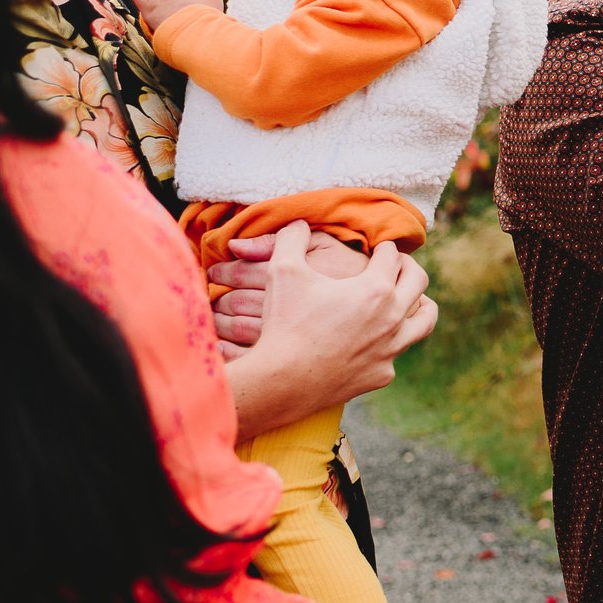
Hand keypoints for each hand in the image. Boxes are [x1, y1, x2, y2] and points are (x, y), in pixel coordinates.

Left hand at [210, 229, 370, 352]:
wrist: (385, 312)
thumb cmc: (353, 275)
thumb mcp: (327, 249)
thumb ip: (291, 239)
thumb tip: (240, 245)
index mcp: (298, 275)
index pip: (243, 271)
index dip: (224, 271)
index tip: (217, 273)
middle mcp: (294, 308)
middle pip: (237, 302)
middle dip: (221, 299)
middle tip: (216, 297)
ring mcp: (295, 338)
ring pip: (241, 328)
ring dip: (222, 323)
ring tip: (220, 316)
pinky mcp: (298, 362)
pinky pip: (250, 356)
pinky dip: (231, 350)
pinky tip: (224, 345)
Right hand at [227, 221, 438, 436]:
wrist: (282, 380)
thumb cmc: (285, 323)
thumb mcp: (283, 271)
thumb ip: (292, 238)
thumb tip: (298, 220)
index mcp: (376, 289)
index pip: (392, 256)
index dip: (384, 248)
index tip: (379, 247)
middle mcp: (393, 317)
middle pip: (418, 282)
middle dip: (407, 267)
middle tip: (395, 264)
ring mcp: (392, 348)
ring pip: (425, 320)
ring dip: (419, 305)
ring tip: (408, 299)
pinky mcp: (383, 374)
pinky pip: (397, 353)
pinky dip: (392, 342)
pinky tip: (381, 339)